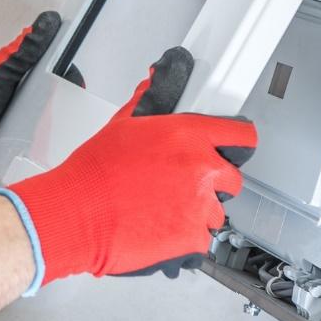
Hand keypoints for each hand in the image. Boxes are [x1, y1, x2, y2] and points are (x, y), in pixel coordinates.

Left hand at [0, 12, 61, 190]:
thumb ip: (24, 51)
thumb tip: (48, 20)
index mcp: (15, 76)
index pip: (51, 70)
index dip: (66, 74)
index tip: (77, 80)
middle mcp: (18, 98)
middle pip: (54, 98)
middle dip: (65, 104)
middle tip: (71, 111)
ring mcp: (17, 125)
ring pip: (49, 125)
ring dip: (56, 129)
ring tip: (66, 134)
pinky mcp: (13, 151)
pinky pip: (37, 150)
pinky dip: (45, 150)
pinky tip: (55, 153)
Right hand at [0, 47, 256, 291]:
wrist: (78, 213)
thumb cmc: (94, 173)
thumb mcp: (122, 125)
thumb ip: (149, 102)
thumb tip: (155, 80)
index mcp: (187, 135)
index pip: (242, 136)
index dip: (239, 143)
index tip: (236, 148)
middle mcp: (200, 168)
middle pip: (232, 178)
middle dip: (213, 183)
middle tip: (183, 186)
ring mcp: (200, 205)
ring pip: (216, 212)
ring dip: (197, 213)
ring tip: (164, 211)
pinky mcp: (193, 238)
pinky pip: (202, 240)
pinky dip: (185, 239)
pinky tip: (160, 230)